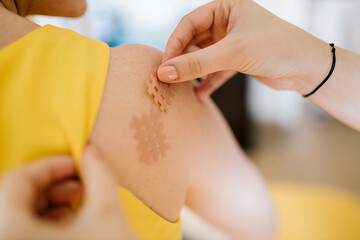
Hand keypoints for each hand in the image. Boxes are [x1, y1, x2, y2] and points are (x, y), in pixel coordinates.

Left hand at [0, 146, 134, 239]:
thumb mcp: (107, 213)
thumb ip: (98, 174)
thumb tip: (93, 153)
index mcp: (9, 232)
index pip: (17, 181)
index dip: (51, 166)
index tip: (75, 164)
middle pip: (14, 200)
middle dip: (52, 186)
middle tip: (80, 185)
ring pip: (17, 220)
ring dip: (48, 206)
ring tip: (78, 205)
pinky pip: (22, 237)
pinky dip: (44, 227)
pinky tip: (70, 226)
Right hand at [157, 0, 330, 98]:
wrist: (307, 67)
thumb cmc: (275, 48)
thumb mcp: (232, 53)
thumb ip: (196, 63)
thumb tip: (165, 72)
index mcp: (226, 7)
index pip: (189, 23)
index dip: (174, 43)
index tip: (165, 64)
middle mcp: (227, 22)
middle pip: (193, 40)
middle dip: (184, 60)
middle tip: (172, 79)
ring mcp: (232, 42)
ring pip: (203, 56)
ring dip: (194, 72)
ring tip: (184, 88)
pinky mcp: (237, 60)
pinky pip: (215, 70)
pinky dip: (208, 81)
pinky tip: (199, 94)